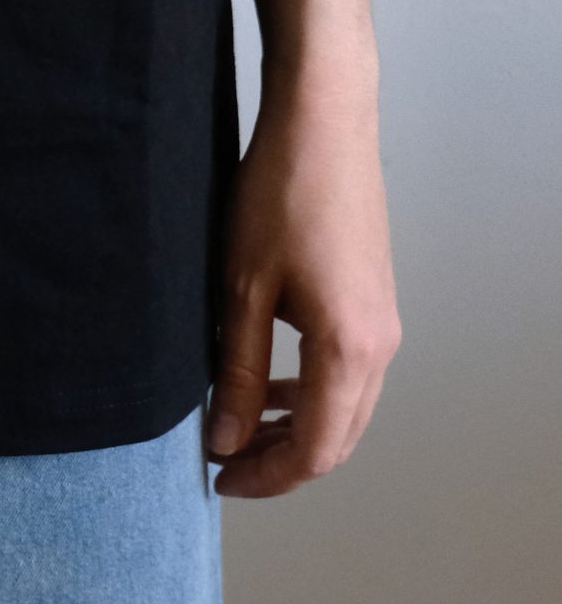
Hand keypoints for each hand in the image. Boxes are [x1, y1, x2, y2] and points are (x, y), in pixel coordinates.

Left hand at [207, 51, 401, 496]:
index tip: (220, 480)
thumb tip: (229, 437)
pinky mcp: (375, 300)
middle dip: (282, 461)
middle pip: (338, 439)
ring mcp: (384, 322)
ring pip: (347, 407)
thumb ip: (238, 371)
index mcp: (349, 350)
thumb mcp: (243, 289)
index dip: (266, 478)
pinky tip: (270, 378)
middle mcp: (380, 345)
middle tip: (227, 464)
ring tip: (241, 426)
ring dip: (297, 426)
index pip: (314, 450)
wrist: (323, 123)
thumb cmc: (279, 195)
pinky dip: (312, 391)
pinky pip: (350, 372)